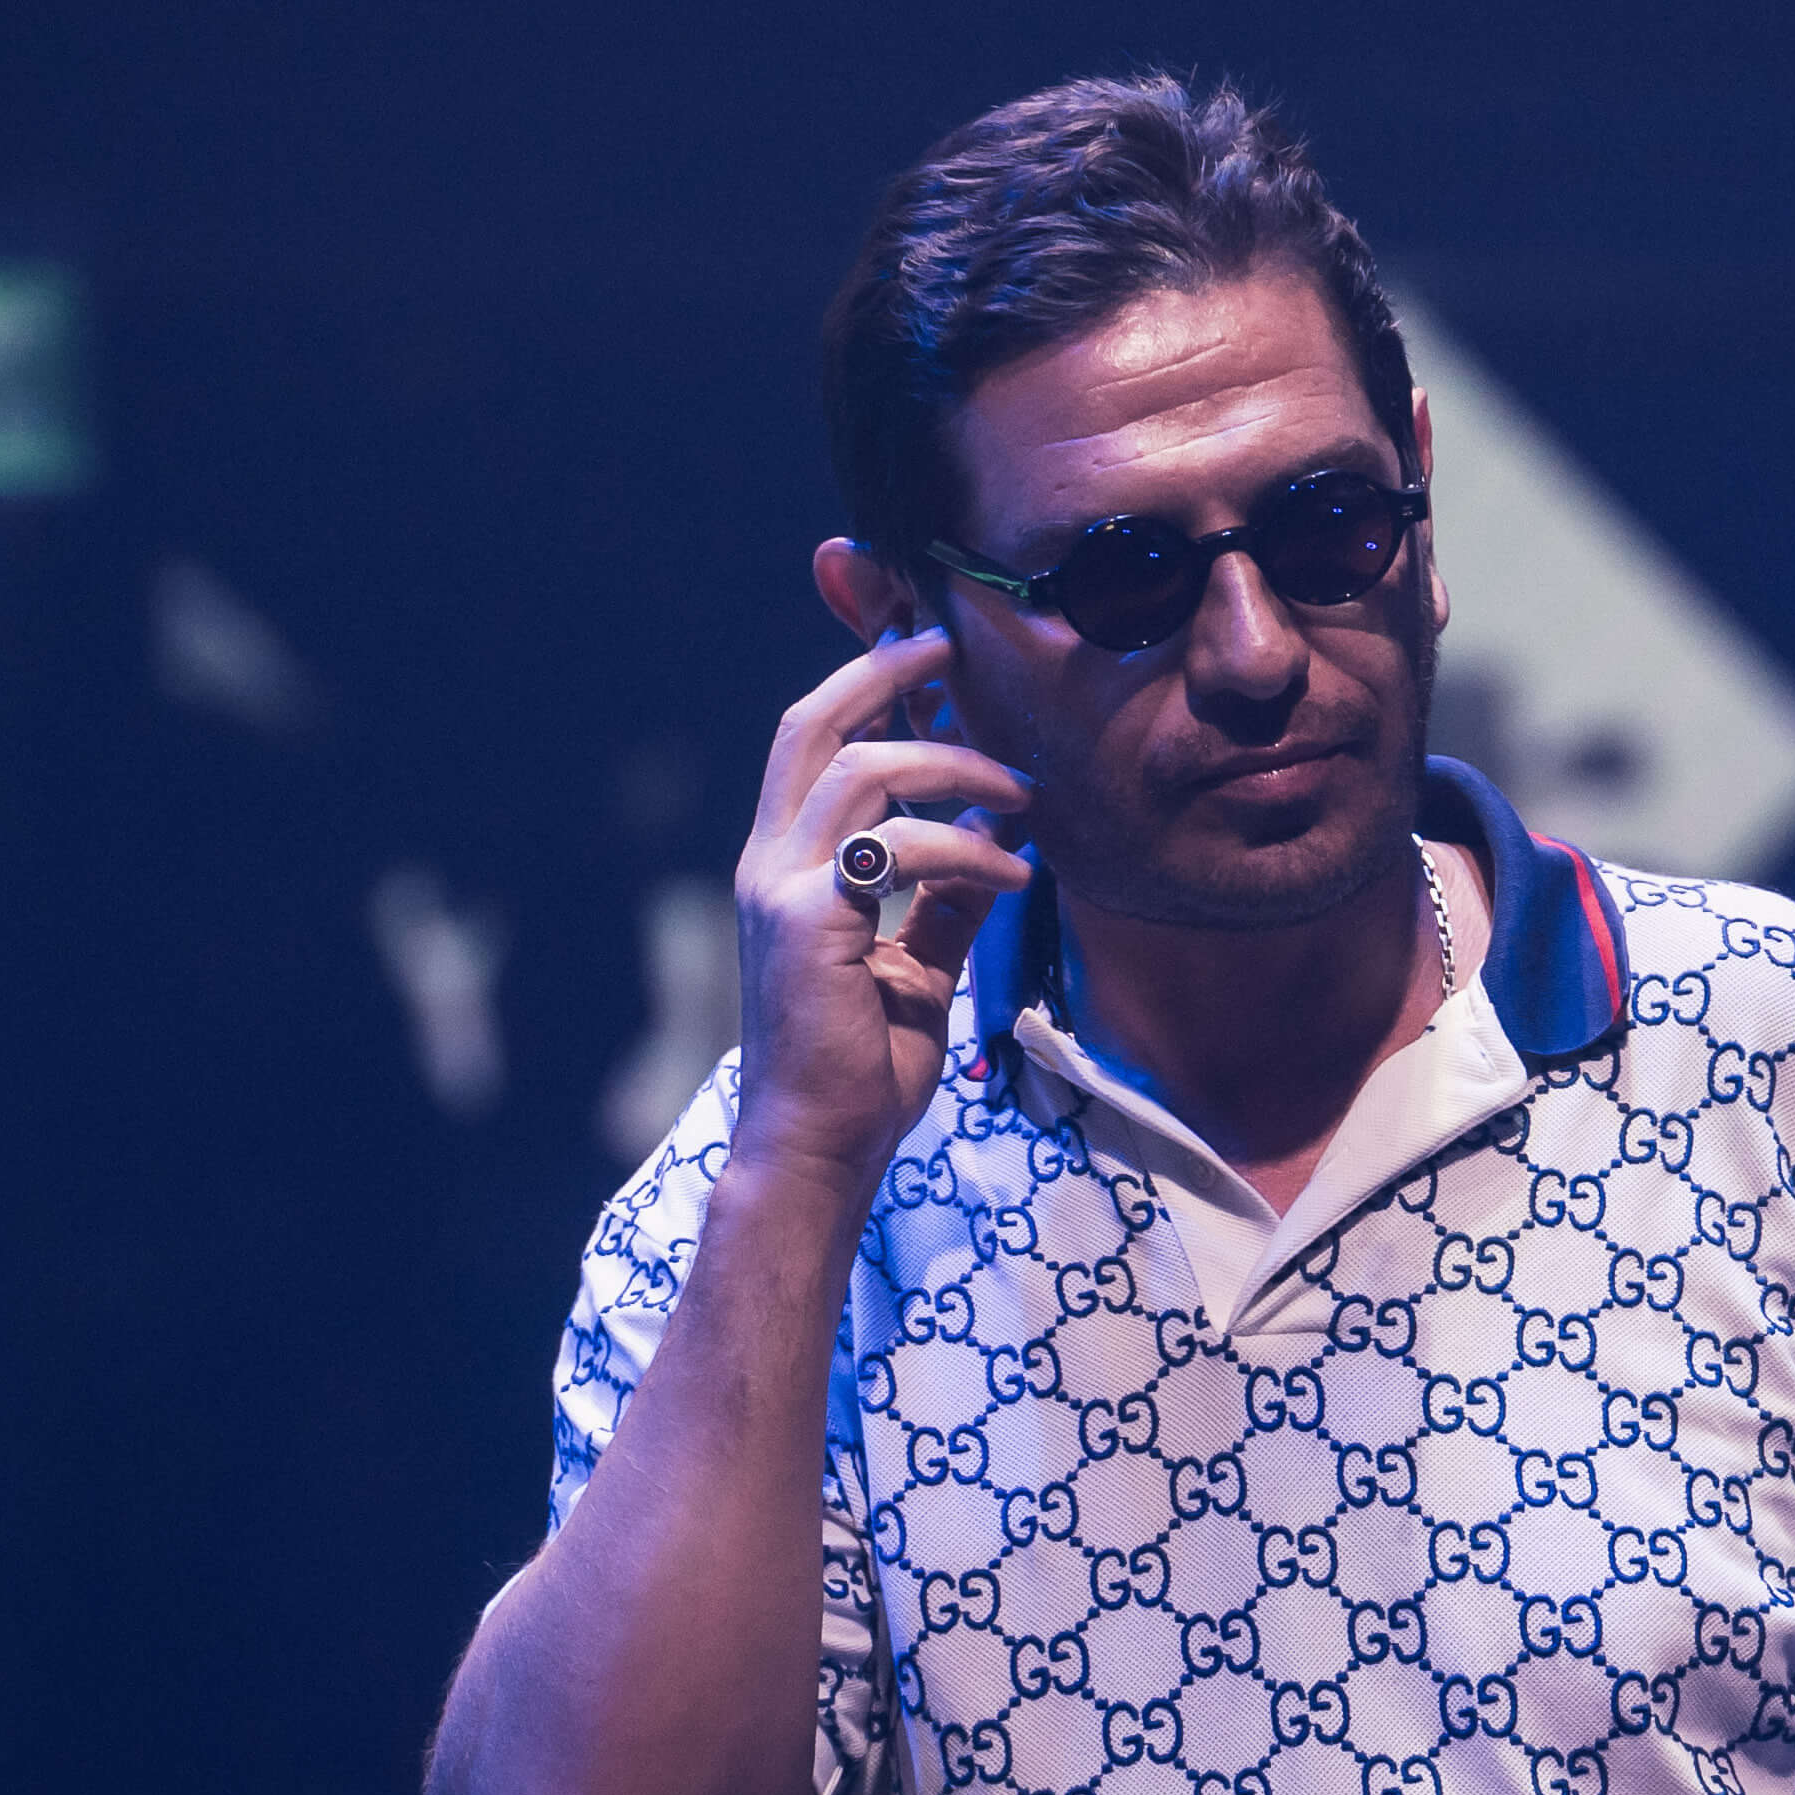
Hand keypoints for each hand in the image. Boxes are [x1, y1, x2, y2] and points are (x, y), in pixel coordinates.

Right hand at [730, 626, 1034, 1182]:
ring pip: (861, 770)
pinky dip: (966, 849)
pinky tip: (1016, 875)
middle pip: (812, 725)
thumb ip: (948, 902)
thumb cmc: (862, 1069)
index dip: (865, 687)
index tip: (931, 658)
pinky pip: (894, 847)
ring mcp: (779, 887)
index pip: (814, 746)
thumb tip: (1001, 835)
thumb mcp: (919, 970)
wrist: (820, 1149)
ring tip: (1024, 793)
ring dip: (954, 767)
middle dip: (882, 672)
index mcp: (788, 867)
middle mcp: (770, 863)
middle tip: (951, 646)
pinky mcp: (804, 921)